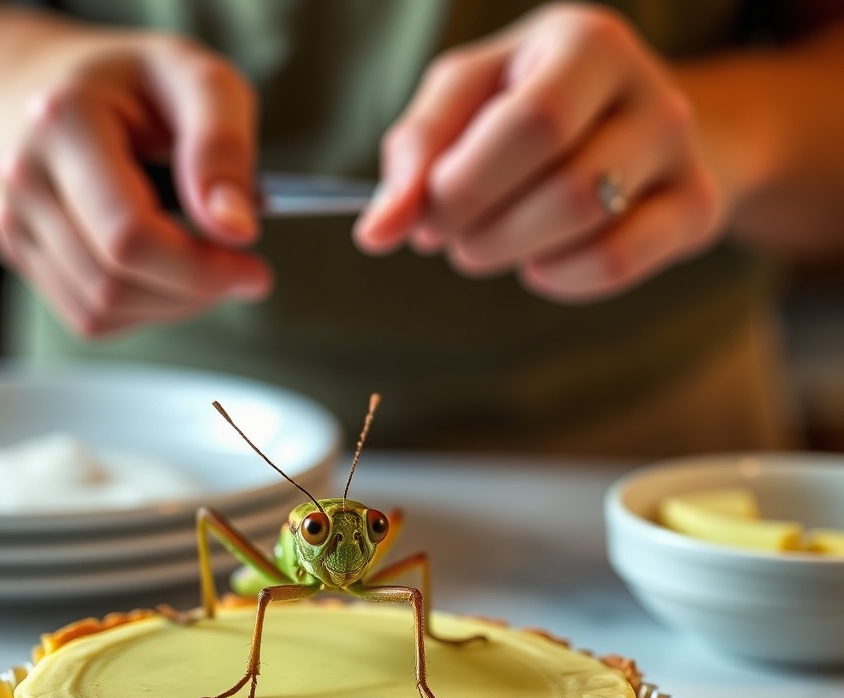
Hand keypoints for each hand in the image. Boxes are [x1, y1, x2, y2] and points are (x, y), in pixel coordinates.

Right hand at [0, 28, 271, 336]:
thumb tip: (235, 228)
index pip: (130, 237)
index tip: (254, 269)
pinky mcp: (19, 253)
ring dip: (170, 305)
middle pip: (115, 283)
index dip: (200, 269)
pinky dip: (140, 309)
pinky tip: (164, 272)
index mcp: (65, 123)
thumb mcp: (197, 79)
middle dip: (192, 291)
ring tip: (204, 266)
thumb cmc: (132, 82)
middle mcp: (26, 176)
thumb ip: (222, 145)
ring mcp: (14, 220)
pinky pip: (89, 316)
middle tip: (240, 271)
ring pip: (102, 311)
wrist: (43, 83)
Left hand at [353, 4, 725, 301]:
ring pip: (589, 223)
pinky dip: (558, 278)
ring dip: (513, 252)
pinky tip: (538, 263)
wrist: (631, 125)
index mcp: (585, 42)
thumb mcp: (467, 101)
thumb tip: (377, 230)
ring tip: (485, 245)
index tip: (418, 218)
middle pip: (562, 183)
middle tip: (449, 239)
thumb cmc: (529, 109)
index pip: (527, 125)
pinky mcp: (695, 207)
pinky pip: (618, 263)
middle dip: (483, 228)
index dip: (462, 188)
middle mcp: (647, 88)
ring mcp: (678, 150)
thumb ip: (416, 152)